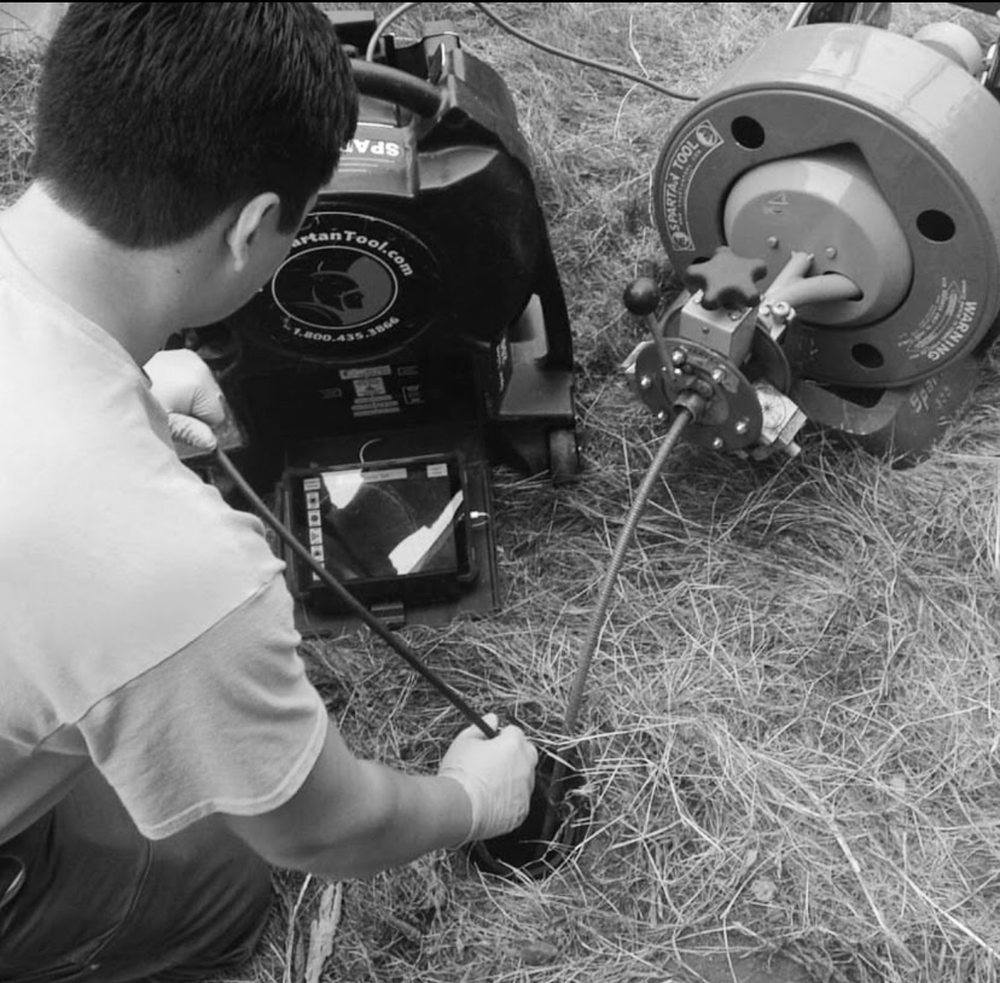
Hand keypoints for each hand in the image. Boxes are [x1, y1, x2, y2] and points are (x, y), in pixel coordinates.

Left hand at [144, 349, 225, 450]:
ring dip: (187, 398)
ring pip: (204, 391)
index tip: (176, 420)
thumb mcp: (163, 425)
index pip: (217, 417)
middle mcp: (197, 364)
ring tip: (162, 397)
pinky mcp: (181, 355)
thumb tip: (212, 443)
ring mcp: (188, 357)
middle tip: (166, 409)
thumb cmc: (135, 405)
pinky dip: (181, 386)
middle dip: (193, 409)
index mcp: (197, 381)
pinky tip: (163, 387)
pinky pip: (193, 380)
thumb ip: (190, 433)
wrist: (109, 382)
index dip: (197, 424)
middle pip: (212, 402)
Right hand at [437, 713, 537, 844]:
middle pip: (527, 754)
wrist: (458, 808)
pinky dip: (510, 800)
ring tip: (489, 785)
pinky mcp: (521, 811)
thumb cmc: (460, 773)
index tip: (492, 743)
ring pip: (524, 779)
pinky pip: (520, 801)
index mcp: (513, 744)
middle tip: (495, 761)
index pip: (515, 732)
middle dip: (515, 754)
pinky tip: (491, 801)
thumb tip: (492, 719)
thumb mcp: (464, 742)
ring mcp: (525, 790)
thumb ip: (481, 728)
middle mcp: (525, 766)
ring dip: (513, 778)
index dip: (502, 736)